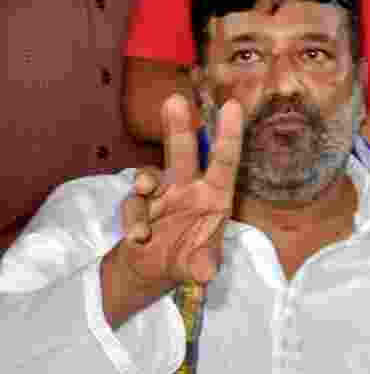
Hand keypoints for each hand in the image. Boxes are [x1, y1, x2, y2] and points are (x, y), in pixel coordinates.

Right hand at [118, 94, 241, 288]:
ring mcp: (161, 195)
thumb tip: (206, 274)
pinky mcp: (139, 208)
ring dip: (145, 179)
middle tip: (175, 99)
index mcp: (215, 194)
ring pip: (150, 174)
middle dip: (178, 126)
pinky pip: (133, 207)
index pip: (225, 160)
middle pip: (183, 152)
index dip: (229, 134)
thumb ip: (203, 266)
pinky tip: (139, 239)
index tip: (232, 106)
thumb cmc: (191, 257)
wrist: (157, 271)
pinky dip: (133, 220)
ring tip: (145, 190)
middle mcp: (188, 188)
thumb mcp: (201, 265)